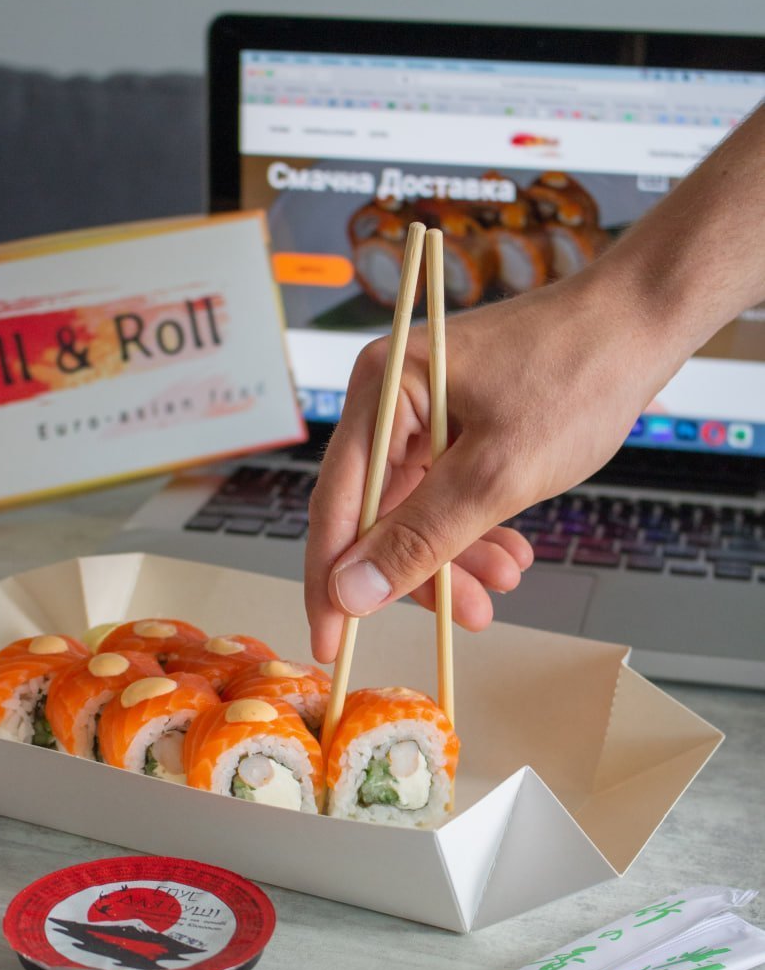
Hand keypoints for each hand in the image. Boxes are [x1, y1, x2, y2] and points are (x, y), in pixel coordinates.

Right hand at [305, 263, 680, 663]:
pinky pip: (448, 494)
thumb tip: (351, 593)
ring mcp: (425, 414)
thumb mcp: (497, 474)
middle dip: (418, 572)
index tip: (330, 644)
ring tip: (502, 586)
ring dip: (455, 557)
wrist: (640, 325)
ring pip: (418, 512)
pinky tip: (510, 555)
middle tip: (463, 618)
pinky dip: (476, 530)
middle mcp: (392, 400)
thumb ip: (421, 539)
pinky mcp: (458, 426)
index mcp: (384, 390)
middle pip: (377, 513)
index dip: (331, 581)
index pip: (336, 504)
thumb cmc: (576, 376)